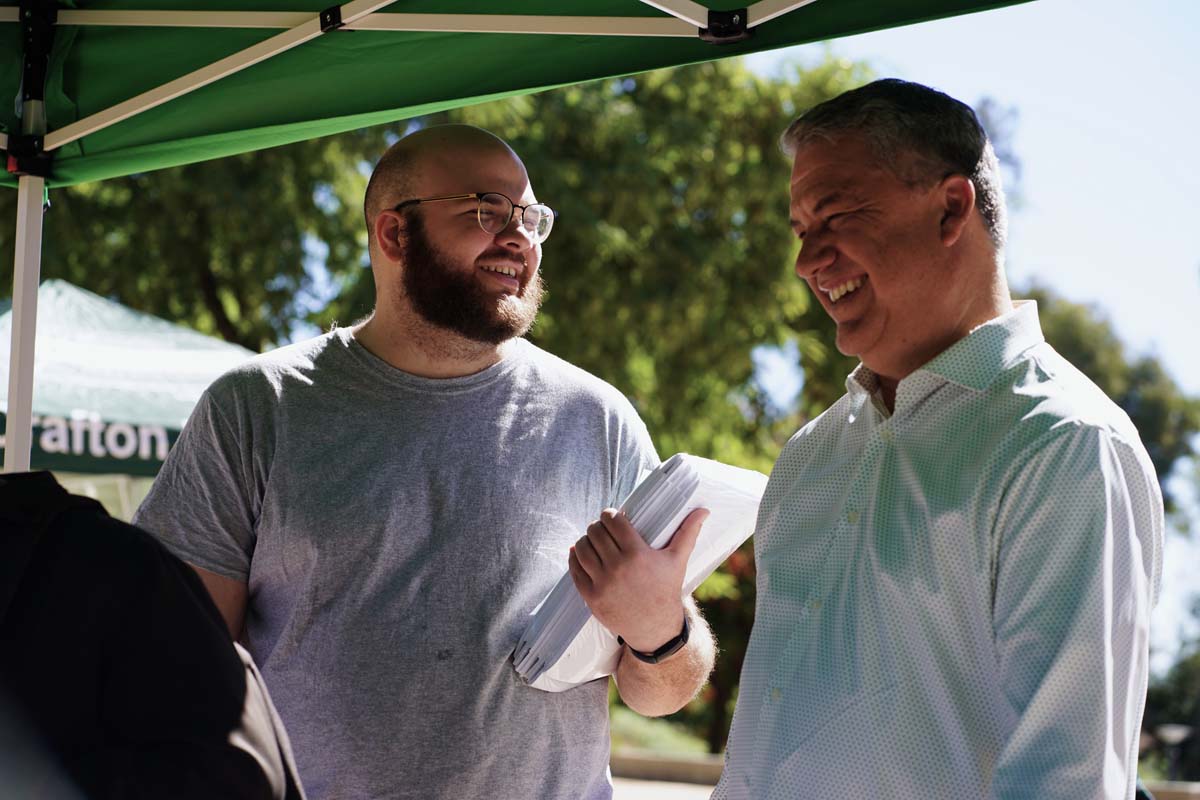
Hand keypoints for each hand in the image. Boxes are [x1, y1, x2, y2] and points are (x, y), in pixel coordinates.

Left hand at [568, 507, 708, 652]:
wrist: (655, 628)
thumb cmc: (666, 590)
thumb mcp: (678, 560)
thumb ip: (688, 532)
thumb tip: (704, 510)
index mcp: (637, 554)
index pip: (612, 521)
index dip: (609, 514)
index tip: (612, 516)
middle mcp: (617, 568)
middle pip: (595, 532)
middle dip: (597, 526)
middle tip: (602, 528)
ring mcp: (602, 583)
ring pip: (581, 548)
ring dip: (585, 540)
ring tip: (592, 540)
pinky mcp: (591, 597)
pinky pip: (574, 570)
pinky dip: (575, 559)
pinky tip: (580, 554)